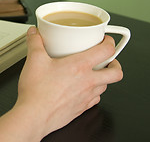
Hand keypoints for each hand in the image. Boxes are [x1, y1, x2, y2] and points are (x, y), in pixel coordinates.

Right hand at [0, 26, 122, 141]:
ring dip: (103, 78)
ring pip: (106, 86)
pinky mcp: (81, 109)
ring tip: (93, 73)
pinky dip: (94, 93)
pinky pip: (95, 99)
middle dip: (115, 64)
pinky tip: (83, 89)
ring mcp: (86, 97)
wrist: (34, 116)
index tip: (106, 40)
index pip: (106, 51)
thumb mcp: (34, 60)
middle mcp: (88, 82)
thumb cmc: (37, 91)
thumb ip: (35, 43)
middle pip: (115, 73)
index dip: (110, 42)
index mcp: (80, 66)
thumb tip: (34, 33)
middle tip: (108, 59)